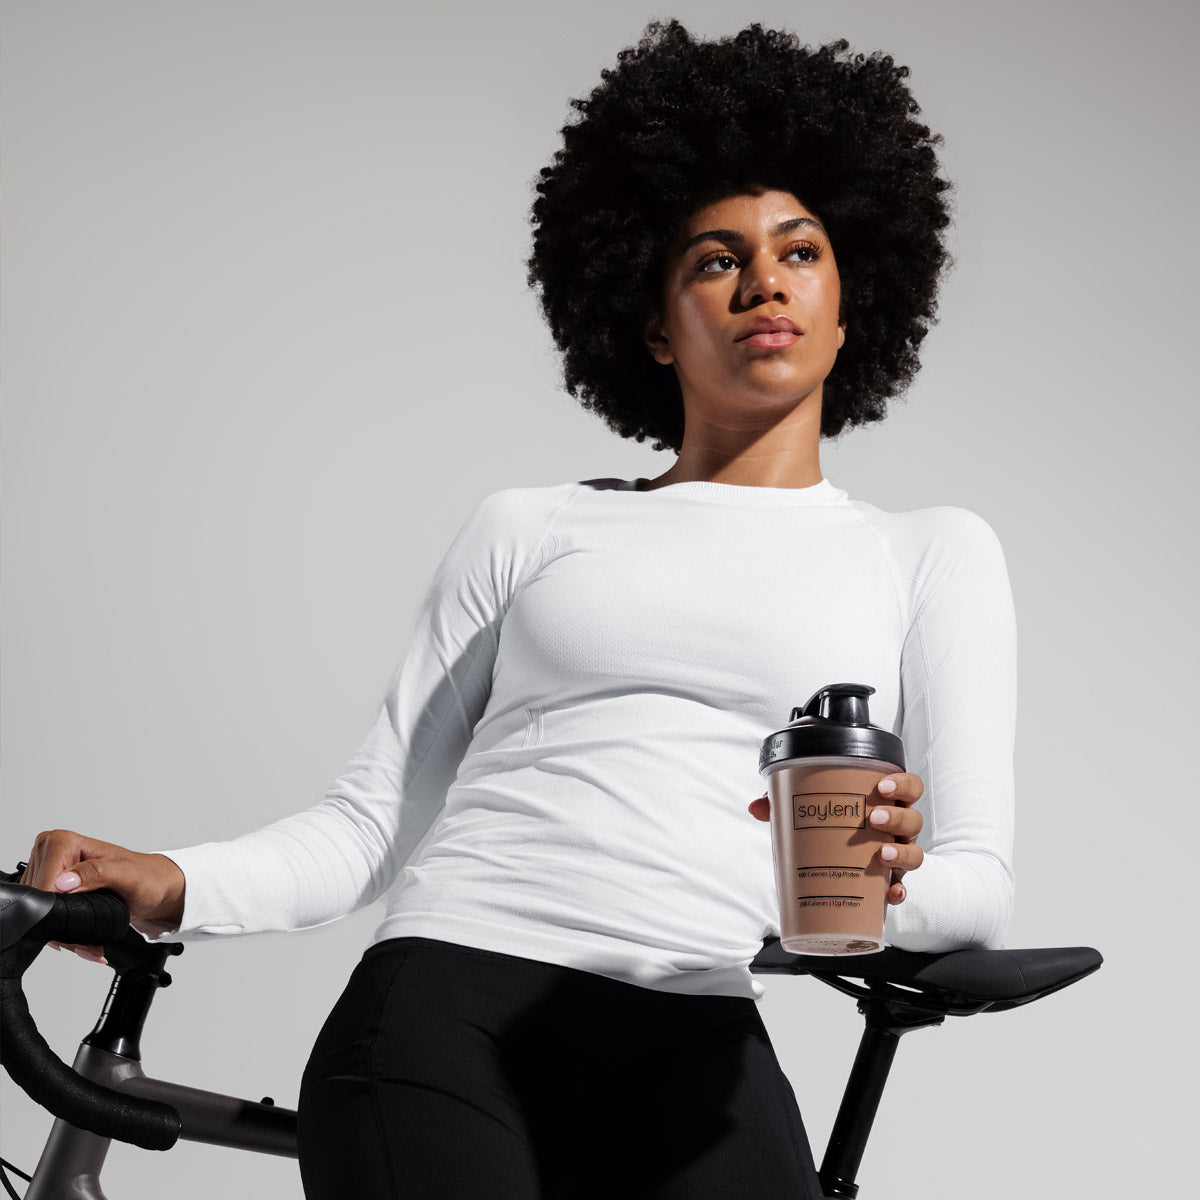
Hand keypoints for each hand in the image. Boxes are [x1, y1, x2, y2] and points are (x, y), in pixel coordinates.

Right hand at [19, 829, 186, 962]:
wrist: (152, 885)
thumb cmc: (145, 877)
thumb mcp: (127, 875)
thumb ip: (97, 873)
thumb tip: (63, 882)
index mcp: (64, 842)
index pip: (43, 886)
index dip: (58, 911)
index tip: (81, 923)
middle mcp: (50, 851)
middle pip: (41, 902)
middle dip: (62, 927)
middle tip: (89, 937)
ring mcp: (47, 869)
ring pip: (42, 913)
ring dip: (63, 933)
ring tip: (89, 936)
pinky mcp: (49, 885)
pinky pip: (46, 915)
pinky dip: (63, 931)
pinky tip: (82, 934)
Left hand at [748, 772, 924, 904]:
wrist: (836, 867)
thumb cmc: (830, 828)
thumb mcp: (808, 813)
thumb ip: (785, 805)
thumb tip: (757, 807)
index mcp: (884, 804)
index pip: (908, 787)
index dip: (902, 784)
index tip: (882, 786)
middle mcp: (896, 830)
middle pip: (913, 820)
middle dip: (897, 817)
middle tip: (873, 818)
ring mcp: (896, 856)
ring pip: (915, 852)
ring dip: (901, 852)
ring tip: (880, 853)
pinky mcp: (889, 882)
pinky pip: (903, 887)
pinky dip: (900, 890)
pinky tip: (891, 893)